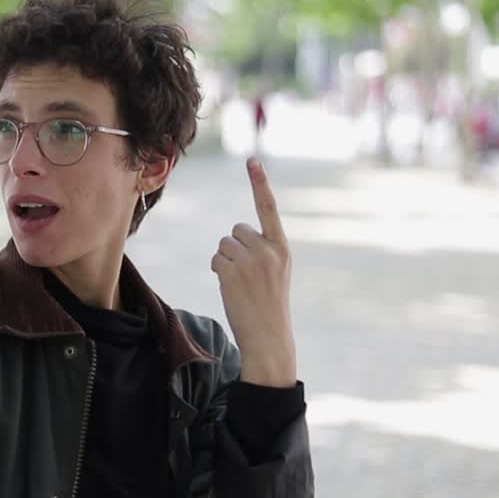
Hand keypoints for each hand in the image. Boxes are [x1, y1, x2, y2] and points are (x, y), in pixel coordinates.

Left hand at [210, 157, 296, 386]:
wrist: (269, 337)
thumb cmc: (269, 307)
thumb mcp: (276, 274)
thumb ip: (262, 252)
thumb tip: (233, 239)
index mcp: (283, 249)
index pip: (269, 209)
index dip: (260, 183)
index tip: (252, 160)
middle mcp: (269, 250)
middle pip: (236, 230)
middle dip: (235, 248)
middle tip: (246, 275)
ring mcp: (250, 259)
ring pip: (223, 244)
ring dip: (225, 261)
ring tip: (240, 284)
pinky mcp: (232, 270)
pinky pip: (215, 259)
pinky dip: (218, 271)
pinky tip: (231, 288)